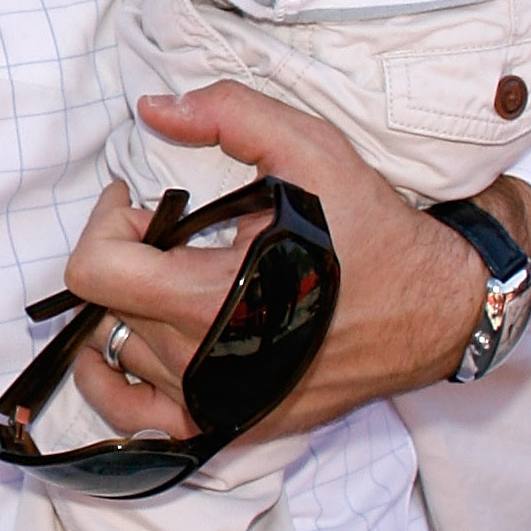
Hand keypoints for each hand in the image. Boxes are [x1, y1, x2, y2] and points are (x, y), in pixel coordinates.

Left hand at [58, 82, 530, 443]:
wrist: (433, 311)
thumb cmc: (373, 232)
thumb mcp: (312, 151)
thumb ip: (231, 114)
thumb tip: (154, 107)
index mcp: (213, 299)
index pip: (98, 271)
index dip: (105, 223)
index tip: (137, 201)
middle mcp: (204, 362)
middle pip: (104, 308)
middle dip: (122, 255)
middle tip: (162, 230)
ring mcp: (215, 401)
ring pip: (117, 356)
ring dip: (123, 309)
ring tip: (161, 275)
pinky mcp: (229, 423)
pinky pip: (136, 419)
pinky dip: (115, 384)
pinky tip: (122, 349)